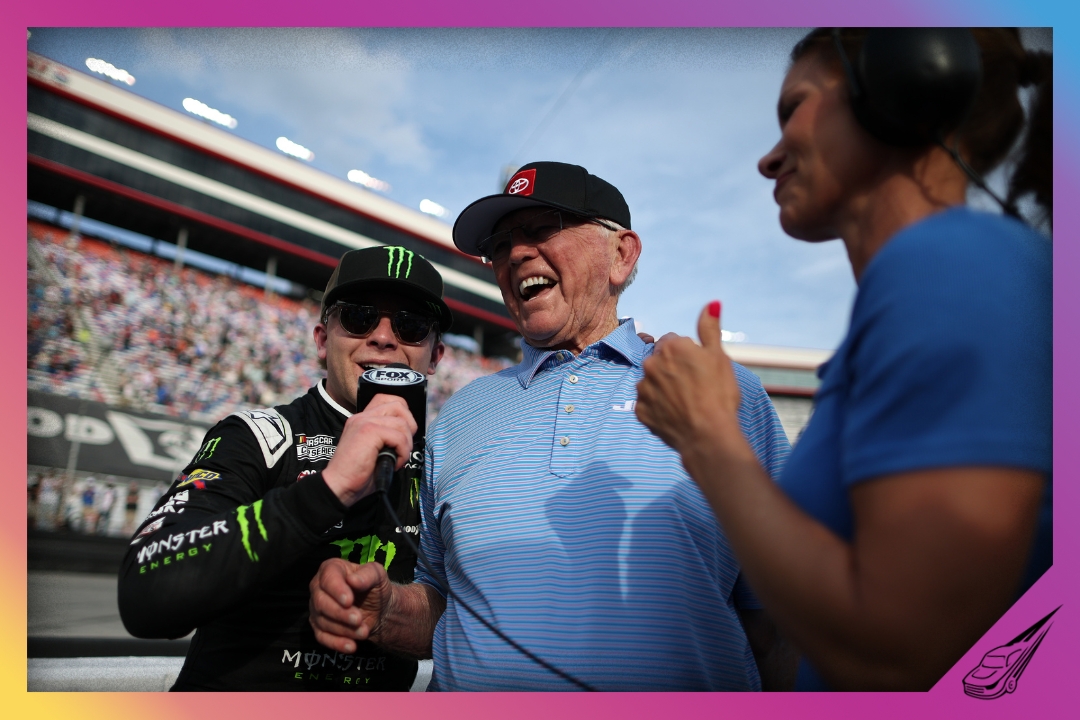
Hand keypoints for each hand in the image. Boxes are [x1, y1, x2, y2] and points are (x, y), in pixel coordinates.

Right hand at [309, 558, 391, 653]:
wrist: (379, 608)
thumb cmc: (375, 587)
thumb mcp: (378, 575)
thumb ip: (367, 574)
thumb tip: (354, 580)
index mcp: (331, 569)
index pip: (328, 578)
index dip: (337, 590)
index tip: (349, 601)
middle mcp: (319, 588)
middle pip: (321, 602)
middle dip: (340, 613)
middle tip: (358, 619)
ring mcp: (317, 609)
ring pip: (323, 621)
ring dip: (344, 629)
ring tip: (364, 632)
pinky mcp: (319, 627)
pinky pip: (322, 637)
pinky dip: (337, 643)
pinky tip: (352, 646)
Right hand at [321, 394, 416, 506]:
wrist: (339, 487)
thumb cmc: (357, 475)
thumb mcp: (375, 451)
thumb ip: (387, 437)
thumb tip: (409, 435)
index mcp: (362, 419)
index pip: (387, 399)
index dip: (402, 414)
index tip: (402, 435)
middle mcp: (362, 416)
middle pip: (399, 405)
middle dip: (409, 426)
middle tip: (403, 447)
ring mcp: (364, 422)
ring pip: (402, 423)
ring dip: (406, 444)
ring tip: (397, 458)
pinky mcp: (369, 431)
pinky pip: (399, 437)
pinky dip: (402, 452)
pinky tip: (394, 464)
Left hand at [636, 301, 741, 453]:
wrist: (708, 436)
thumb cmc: (718, 394)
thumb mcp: (719, 357)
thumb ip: (709, 328)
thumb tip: (711, 303)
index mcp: (671, 347)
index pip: (673, 343)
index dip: (688, 356)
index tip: (698, 370)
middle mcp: (651, 364)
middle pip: (661, 361)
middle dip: (673, 370)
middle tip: (693, 387)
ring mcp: (643, 388)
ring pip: (652, 382)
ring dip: (664, 389)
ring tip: (685, 403)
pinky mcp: (639, 410)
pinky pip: (648, 405)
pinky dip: (658, 409)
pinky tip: (675, 415)